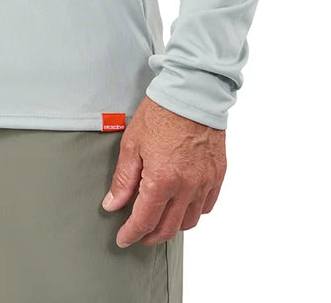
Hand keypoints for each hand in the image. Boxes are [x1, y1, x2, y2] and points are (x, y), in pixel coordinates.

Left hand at [101, 95, 225, 246]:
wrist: (192, 92)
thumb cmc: (160, 113)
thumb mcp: (132, 143)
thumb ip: (123, 179)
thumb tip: (113, 205)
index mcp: (162, 180)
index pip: (144, 220)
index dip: (131, 234)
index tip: (123, 239)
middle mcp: (186, 187)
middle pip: (168, 228)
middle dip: (150, 236)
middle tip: (138, 235)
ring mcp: (204, 182)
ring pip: (189, 222)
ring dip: (172, 227)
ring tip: (159, 220)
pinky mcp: (217, 175)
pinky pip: (207, 206)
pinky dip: (193, 211)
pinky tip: (182, 205)